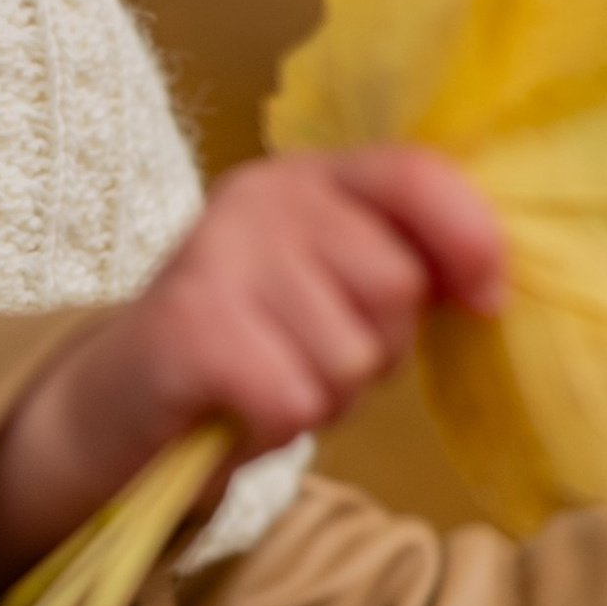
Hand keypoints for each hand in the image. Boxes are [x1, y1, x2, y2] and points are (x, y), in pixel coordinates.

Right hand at [0, 147, 505, 601]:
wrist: (116, 411)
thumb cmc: (248, 352)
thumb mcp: (330, 289)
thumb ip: (402, 265)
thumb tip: (490, 286)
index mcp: (306, 176)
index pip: (417, 176)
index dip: (471, 241)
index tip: (484, 301)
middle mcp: (260, 199)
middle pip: (396, 285)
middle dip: (377, 350)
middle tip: (313, 360)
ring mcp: (218, 257)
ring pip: (349, 356)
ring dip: (324, 397)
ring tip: (270, 384)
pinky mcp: (187, 328)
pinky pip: (293, 399)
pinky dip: (275, 429)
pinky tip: (238, 412)